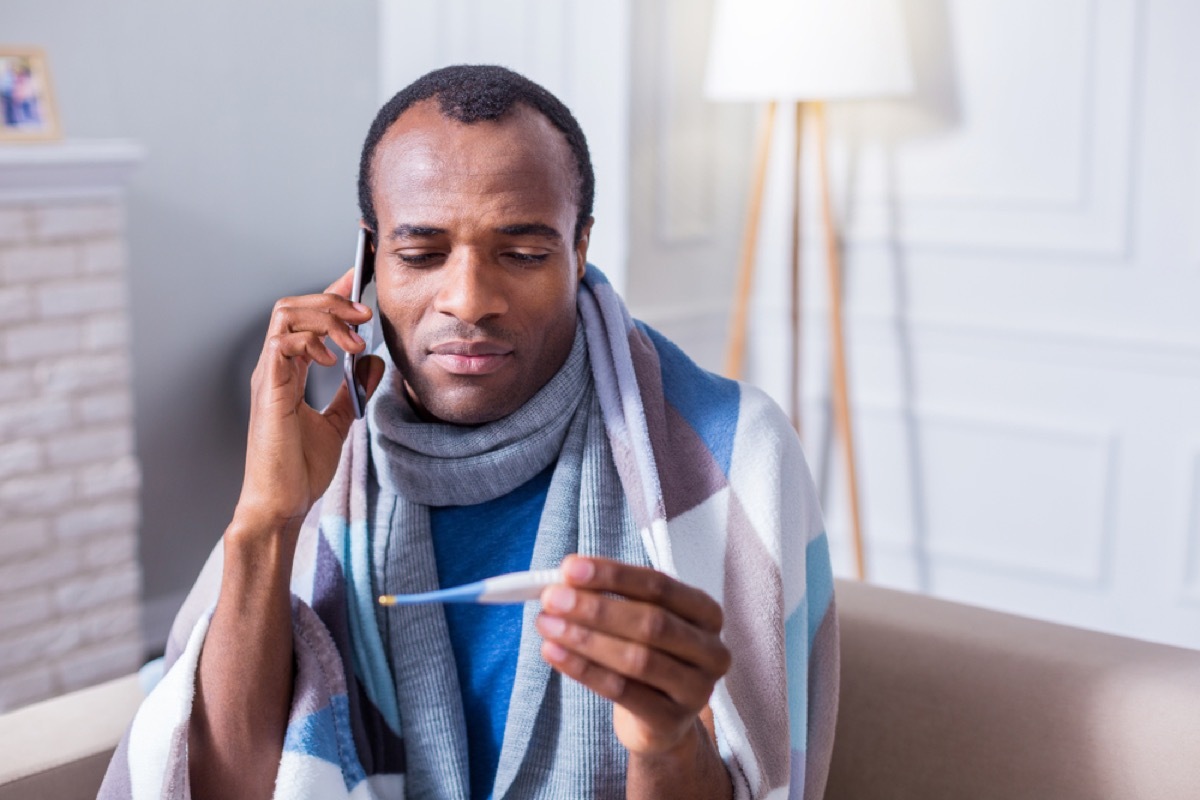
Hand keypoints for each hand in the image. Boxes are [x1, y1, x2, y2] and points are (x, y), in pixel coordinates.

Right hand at [234, 269, 384, 533]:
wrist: (282, 503)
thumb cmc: (299, 470)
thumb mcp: (339, 422)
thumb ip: (353, 390)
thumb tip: (374, 361)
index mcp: (288, 372)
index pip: (307, 317)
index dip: (332, 293)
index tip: (360, 277)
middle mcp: (275, 367)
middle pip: (294, 306)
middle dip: (333, 300)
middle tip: (366, 315)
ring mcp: (269, 376)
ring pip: (287, 315)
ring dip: (327, 318)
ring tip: (355, 340)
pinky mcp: (269, 389)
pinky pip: (282, 342)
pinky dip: (312, 341)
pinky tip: (334, 359)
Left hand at [535, 555, 731, 755]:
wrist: (661, 720)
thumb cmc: (648, 655)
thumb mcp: (638, 619)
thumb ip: (610, 595)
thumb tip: (566, 574)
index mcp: (706, 613)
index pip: (660, 585)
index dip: (613, 575)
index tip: (570, 568)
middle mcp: (710, 650)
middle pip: (651, 622)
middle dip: (596, 608)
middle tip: (552, 598)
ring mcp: (696, 690)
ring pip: (637, 659)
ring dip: (585, 639)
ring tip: (547, 625)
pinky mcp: (671, 722)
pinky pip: (621, 692)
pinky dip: (583, 670)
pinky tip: (555, 653)